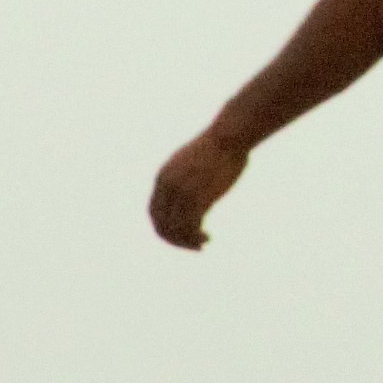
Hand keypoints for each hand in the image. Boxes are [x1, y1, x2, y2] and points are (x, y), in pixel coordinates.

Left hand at [149, 126, 246, 251]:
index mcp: (162, 178)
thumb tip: (187, 193)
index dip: (164, 228)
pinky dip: (196, 238)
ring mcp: (182, 193)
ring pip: (176, 229)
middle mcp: (168, 187)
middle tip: (193, 246)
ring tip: (202, 244)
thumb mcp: (190, 163)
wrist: (229, 136)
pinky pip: (191, 227)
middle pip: (161, 225)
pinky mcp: (198, 197)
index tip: (181, 234)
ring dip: (187, 242)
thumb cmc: (216, 147)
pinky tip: (207, 238)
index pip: (154, 213)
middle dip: (174, 240)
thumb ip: (183, 178)